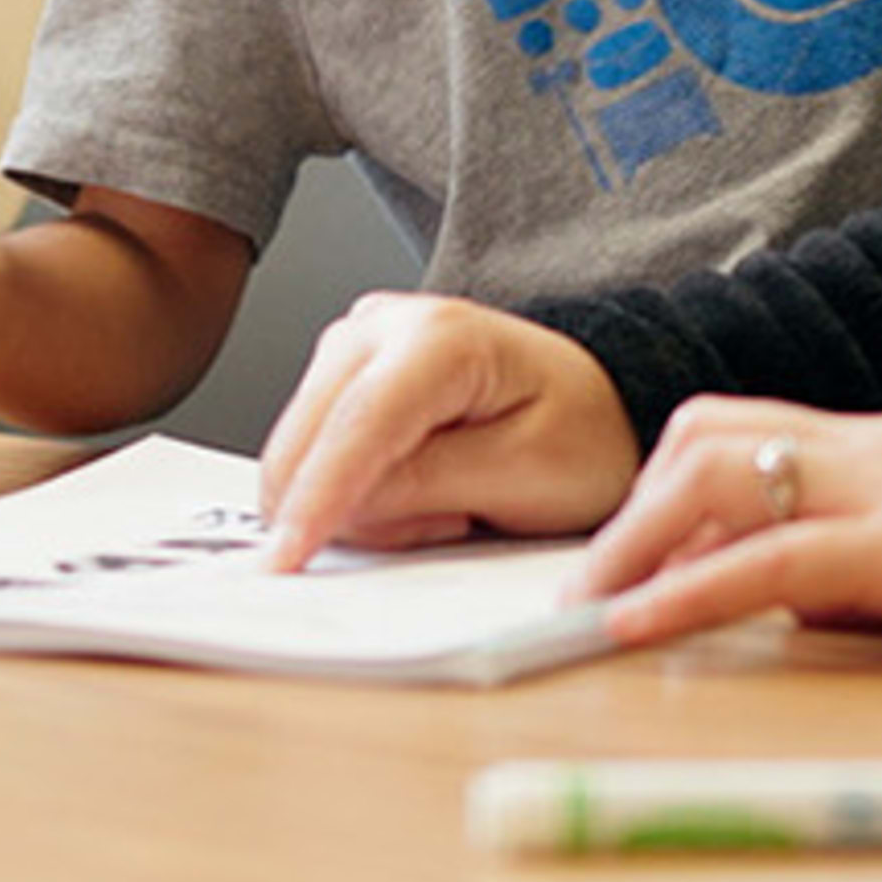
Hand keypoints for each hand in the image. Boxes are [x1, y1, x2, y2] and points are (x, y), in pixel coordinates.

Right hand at [256, 293, 643, 565]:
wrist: (595, 407)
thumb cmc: (580, 435)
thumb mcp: (525, 475)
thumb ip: (429, 486)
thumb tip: (342, 506)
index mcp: (441, 335)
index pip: (357, 424)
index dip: (318, 496)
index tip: (286, 557)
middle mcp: (383, 323)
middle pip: (309, 435)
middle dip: (351, 506)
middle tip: (450, 520)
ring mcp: (356, 343)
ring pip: (302, 449)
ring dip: (359, 502)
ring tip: (447, 498)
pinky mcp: (342, 374)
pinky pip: (314, 452)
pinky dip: (353, 490)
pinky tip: (416, 485)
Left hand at [571, 399, 881, 656]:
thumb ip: (880, 562)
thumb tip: (802, 608)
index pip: (747, 430)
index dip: (670, 484)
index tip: (626, 549)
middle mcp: (875, 448)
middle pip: (709, 434)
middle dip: (634, 505)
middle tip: (588, 582)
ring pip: (719, 477)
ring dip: (638, 543)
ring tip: (588, 607)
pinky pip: (774, 561)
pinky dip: (691, 591)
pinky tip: (641, 625)